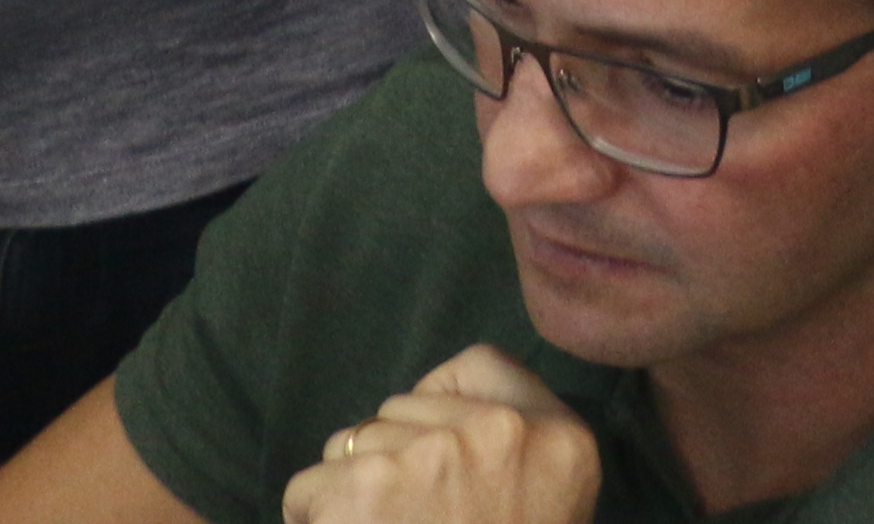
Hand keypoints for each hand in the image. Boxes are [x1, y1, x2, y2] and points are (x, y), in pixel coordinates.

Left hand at [282, 347, 598, 523]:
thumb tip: (433, 410)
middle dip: (389, 459)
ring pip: (351, 443)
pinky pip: (310, 484)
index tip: (437, 456)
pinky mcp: (366, 484)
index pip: (482, 365)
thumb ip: (511, 449)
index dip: (442, 403)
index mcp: (563, 441)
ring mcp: (433, 454)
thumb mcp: (544, 508)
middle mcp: (503, 432)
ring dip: (348, 494)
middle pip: (403, 407)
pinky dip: (312, 521)